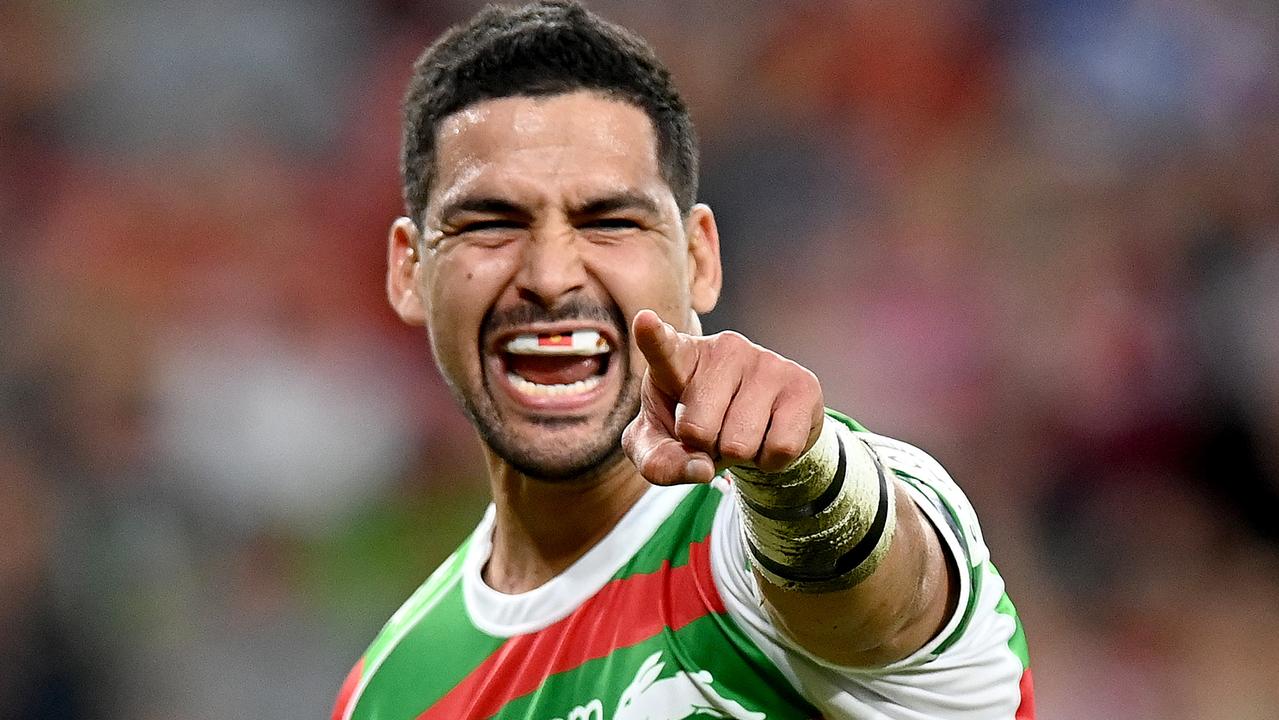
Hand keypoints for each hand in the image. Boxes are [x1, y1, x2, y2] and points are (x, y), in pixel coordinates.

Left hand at [622, 309, 824, 485]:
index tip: (644, 321)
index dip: (653, 337)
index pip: (663, 348)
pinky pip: (780, 448)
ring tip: (741, 432)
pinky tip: (768, 437)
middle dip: (704, 448)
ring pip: (739, 444)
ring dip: (737, 456)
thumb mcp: (661, 448)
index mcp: (679, 358)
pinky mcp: (802, 384)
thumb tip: (700, 469)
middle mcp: (723, 349)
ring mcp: (766, 361)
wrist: (759, 426)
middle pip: (698, 430)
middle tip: (714, 431)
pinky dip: (770, 461)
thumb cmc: (697, 428)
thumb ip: (659, 463)